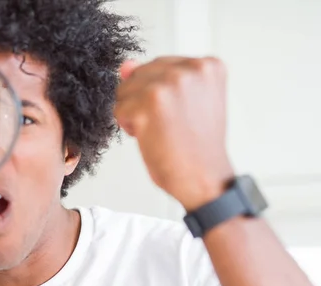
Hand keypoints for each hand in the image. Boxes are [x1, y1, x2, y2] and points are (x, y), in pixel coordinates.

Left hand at [115, 57, 234, 210]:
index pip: (158, 66)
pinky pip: (119, 109)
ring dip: (134, 113)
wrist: (203, 179)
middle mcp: (190, 69)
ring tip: (160, 130)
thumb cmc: (195, 145)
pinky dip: (128, 127)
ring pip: (125, 90)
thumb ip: (158, 79)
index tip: (178, 115)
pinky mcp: (148, 102)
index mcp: (208, 65)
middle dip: (143, 101)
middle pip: (139, 75)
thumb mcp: (185, 103)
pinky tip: (150, 138)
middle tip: (168, 126)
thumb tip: (125, 65)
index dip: (158, 94)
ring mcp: (169, 84)